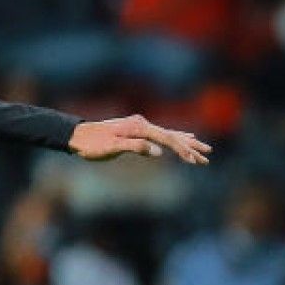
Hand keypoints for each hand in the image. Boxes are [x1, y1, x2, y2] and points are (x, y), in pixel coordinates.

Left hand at [69, 115, 210, 164]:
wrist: (77, 136)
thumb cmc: (92, 144)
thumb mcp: (112, 148)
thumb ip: (136, 147)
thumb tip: (159, 151)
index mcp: (139, 128)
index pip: (166, 138)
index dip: (182, 150)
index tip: (194, 160)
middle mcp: (142, 124)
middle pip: (172, 135)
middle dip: (190, 147)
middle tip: (207, 157)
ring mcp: (140, 126)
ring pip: (168, 134)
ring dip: (186, 143)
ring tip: (203, 149)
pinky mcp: (136, 130)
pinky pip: (161, 134)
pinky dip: (175, 137)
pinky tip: (184, 138)